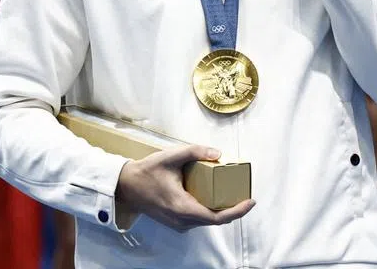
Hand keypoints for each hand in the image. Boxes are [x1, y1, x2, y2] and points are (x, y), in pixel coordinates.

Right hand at [116, 145, 255, 231]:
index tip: (250, 201)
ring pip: (207, 220)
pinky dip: (210, 208)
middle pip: (215, 219)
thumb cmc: (147, 172)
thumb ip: (195, 152)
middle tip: (244, 192)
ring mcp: (178, 223)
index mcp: (183, 208)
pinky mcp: (176, 221)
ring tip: (233, 192)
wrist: (126, 186)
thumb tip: (218, 153)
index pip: (217, 217)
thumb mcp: (170, 157)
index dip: (237, 211)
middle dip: (233, 208)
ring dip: (222, 209)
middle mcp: (182, 220)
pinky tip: (215, 195)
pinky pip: (199, 218)